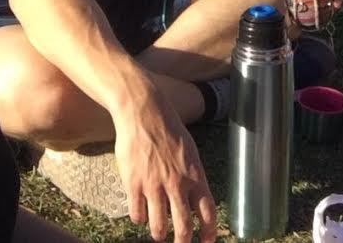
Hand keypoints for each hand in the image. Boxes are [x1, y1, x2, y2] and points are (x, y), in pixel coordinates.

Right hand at [113, 92, 216, 242]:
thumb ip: (192, 176)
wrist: (143, 113)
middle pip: (183, 227)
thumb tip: (195, 198)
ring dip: (159, 234)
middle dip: (182, 241)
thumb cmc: (168, 129)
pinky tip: (139, 212)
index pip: (208, 212)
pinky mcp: (134, 184)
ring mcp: (155, 186)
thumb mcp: (189, 152)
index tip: (206, 242)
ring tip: (158, 233)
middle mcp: (177, 184)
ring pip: (159, 227)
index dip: (208, 232)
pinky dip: (139, 218)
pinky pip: (137, 214)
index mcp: (195, 175)